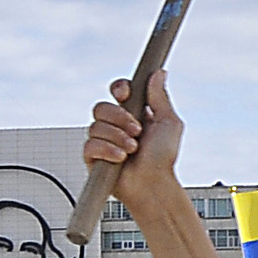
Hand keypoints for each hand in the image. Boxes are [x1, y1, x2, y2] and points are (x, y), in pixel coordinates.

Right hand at [85, 71, 183, 207]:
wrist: (154, 184)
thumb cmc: (163, 158)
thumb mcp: (168, 122)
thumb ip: (160, 97)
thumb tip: (159, 73)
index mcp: (134, 113)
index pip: (118, 91)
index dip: (119, 89)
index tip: (126, 95)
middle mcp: (117, 125)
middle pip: (101, 106)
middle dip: (120, 117)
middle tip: (137, 131)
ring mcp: (103, 141)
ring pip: (95, 126)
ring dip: (118, 137)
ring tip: (133, 149)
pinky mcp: (93, 157)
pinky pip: (90, 145)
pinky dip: (107, 150)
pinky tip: (120, 158)